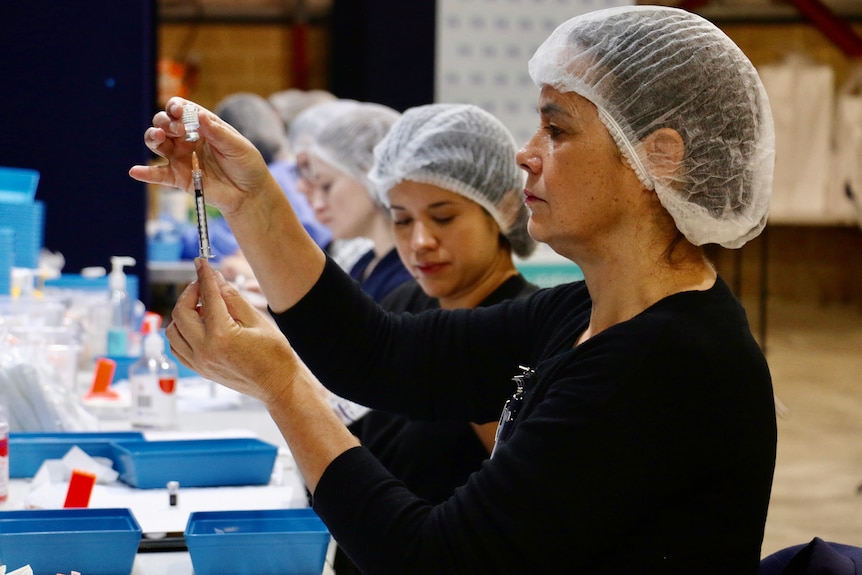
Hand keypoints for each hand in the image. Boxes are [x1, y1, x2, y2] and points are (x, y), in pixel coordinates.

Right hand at [128, 97, 271, 216]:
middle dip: (165, 122)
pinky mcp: (179, 178)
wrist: (249, 193)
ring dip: (153, 137)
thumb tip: (200, 116)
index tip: (177, 111)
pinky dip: (145, 173)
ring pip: (157, 143)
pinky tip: (135, 171)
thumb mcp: (237, 146)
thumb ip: (218, 133)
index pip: (181, 110)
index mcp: (201, 125)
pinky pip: (158, 174)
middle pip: (164, 124)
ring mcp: (180, 157)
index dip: (175, 107)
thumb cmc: (246, 164)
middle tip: (175, 129)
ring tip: (157, 137)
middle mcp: (186, 139)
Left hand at [166, 257, 296, 405]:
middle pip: (181, 312)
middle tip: (202, 284)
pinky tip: (196, 325)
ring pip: (174, 330)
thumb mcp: (257, 320)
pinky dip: (181, 332)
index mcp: (222, 335)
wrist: (278, 384)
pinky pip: (177, 347)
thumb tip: (216, 280)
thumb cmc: (275, 355)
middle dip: (190, 293)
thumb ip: (233, 299)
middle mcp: (205, 350)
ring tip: (201, 307)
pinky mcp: (200, 370)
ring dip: (182, 313)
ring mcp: (200, 362)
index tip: (201, 263)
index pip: (207, 297)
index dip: (204, 276)